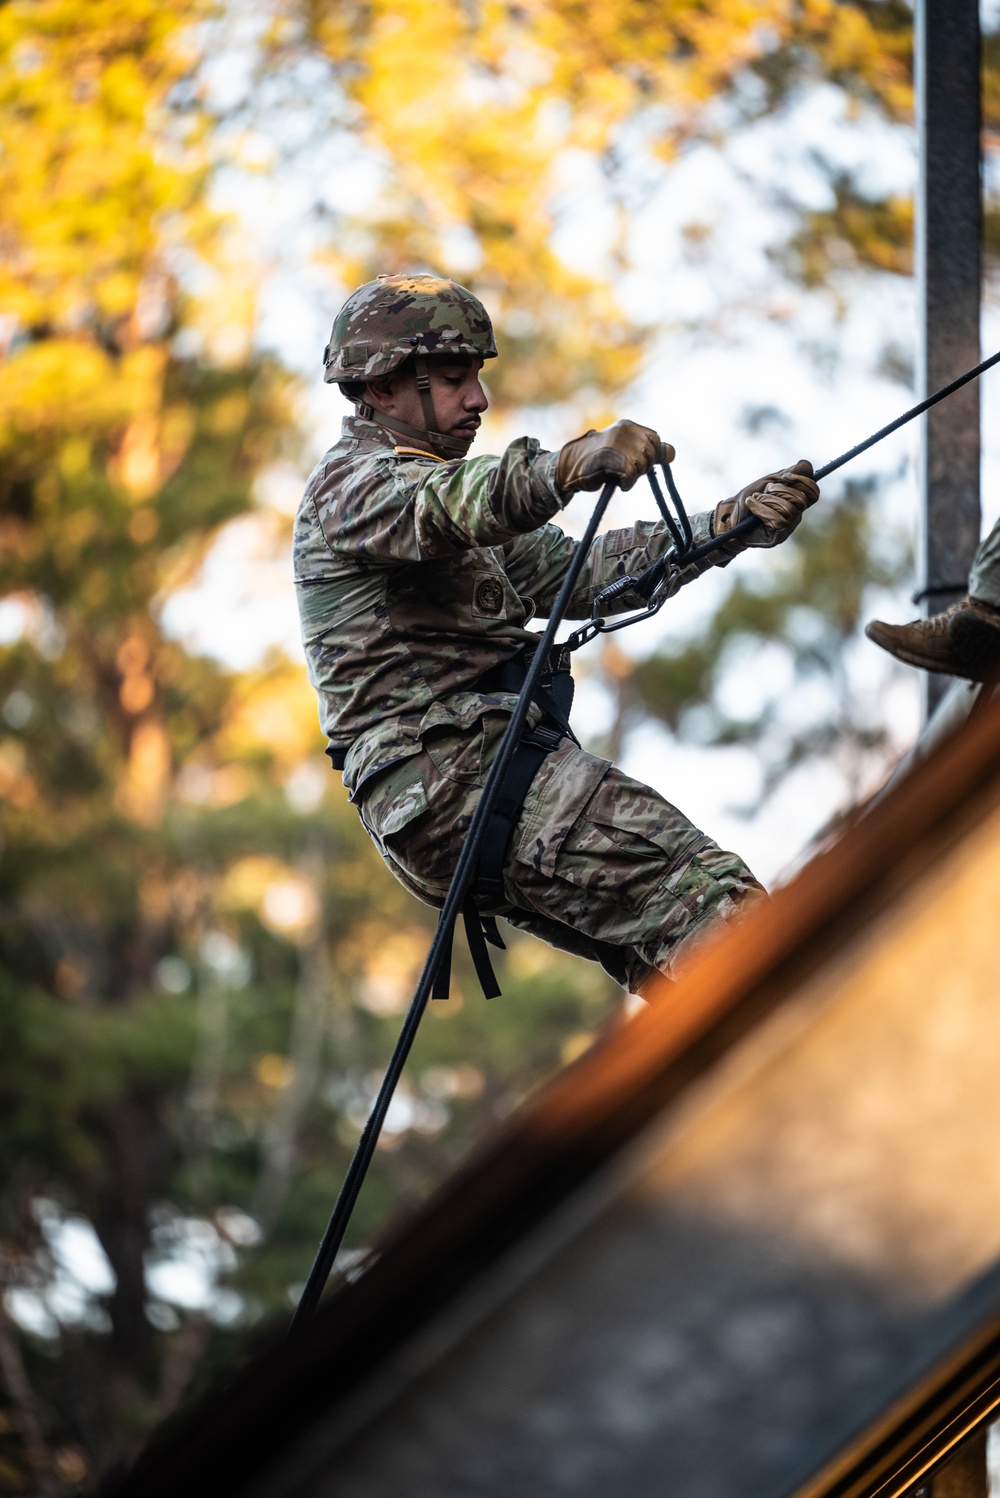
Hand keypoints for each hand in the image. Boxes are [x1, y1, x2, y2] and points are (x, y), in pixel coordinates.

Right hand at [557, 419, 674, 494]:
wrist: (570, 466)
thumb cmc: (599, 461)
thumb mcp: (626, 451)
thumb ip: (649, 451)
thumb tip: (672, 453)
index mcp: (628, 426)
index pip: (655, 440)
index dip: (652, 456)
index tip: (635, 462)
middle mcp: (624, 431)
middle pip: (651, 454)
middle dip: (642, 467)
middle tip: (626, 470)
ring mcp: (616, 443)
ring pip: (641, 465)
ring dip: (633, 477)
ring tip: (618, 475)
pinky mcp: (609, 457)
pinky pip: (630, 475)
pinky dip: (627, 483)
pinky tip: (617, 482)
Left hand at [712, 459, 818, 551]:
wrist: (729, 516)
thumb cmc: (749, 499)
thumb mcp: (768, 482)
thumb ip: (787, 474)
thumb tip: (806, 465)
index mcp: (796, 502)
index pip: (813, 494)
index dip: (803, 482)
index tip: (785, 476)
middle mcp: (795, 516)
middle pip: (801, 500)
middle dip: (781, 490)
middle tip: (765, 489)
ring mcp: (787, 528)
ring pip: (789, 510)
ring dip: (769, 500)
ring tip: (755, 498)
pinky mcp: (777, 538)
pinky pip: (778, 521)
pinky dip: (762, 509)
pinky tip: (752, 505)